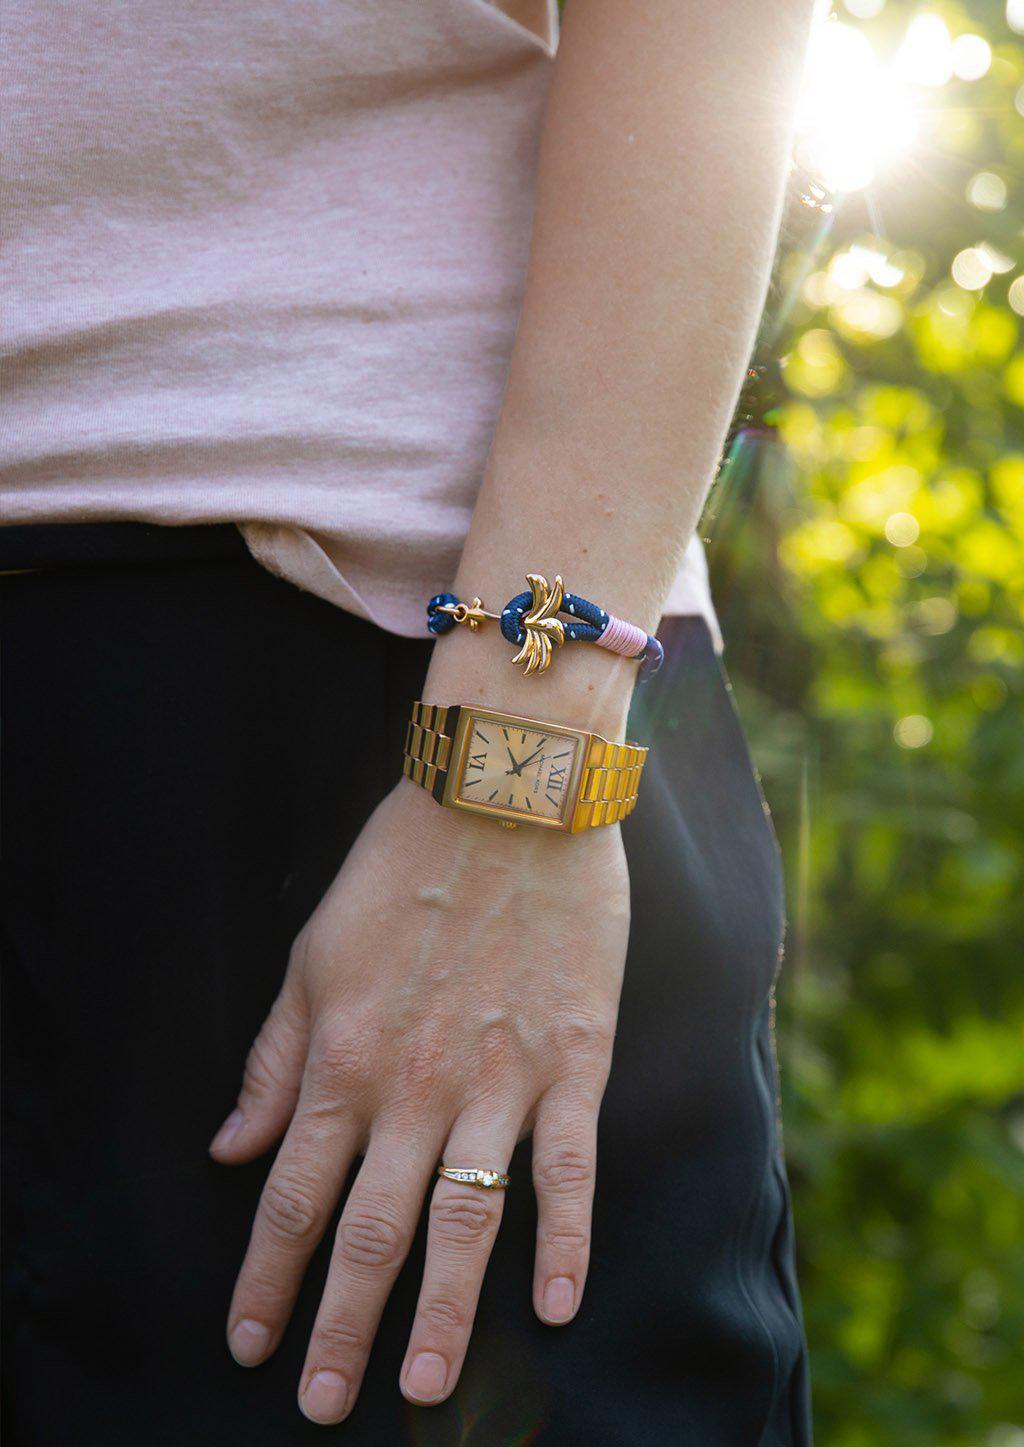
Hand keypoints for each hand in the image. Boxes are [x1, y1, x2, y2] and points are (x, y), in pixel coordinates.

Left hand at [209, 777, 629, 1423]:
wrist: (504, 799)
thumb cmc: (400, 867)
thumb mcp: (313, 954)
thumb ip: (274, 1059)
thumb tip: (230, 1148)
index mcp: (343, 1058)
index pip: (292, 1195)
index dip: (266, 1277)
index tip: (247, 1342)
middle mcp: (415, 1087)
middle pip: (371, 1230)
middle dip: (341, 1325)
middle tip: (322, 1404)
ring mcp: (500, 1079)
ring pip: (464, 1221)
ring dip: (440, 1312)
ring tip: (422, 1388)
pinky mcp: (573, 1062)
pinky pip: (571, 1169)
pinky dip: (567, 1241)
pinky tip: (554, 1305)